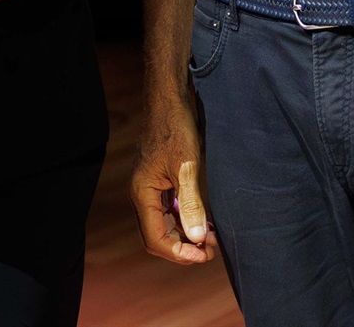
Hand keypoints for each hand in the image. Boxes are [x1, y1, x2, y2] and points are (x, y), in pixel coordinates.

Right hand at [131, 98, 217, 264]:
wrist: (168, 100)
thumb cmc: (175, 128)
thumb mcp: (187, 167)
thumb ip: (191, 204)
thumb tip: (197, 238)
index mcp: (142, 193)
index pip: (155, 239)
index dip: (180, 253)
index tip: (205, 254)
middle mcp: (142, 194)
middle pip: (157, 236)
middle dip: (183, 247)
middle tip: (211, 249)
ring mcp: (149, 187)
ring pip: (163, 224)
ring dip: (185, 235)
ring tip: (211, 237)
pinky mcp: (158, 181)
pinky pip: (168, 210)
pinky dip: (184, 220)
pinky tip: (204, 220)